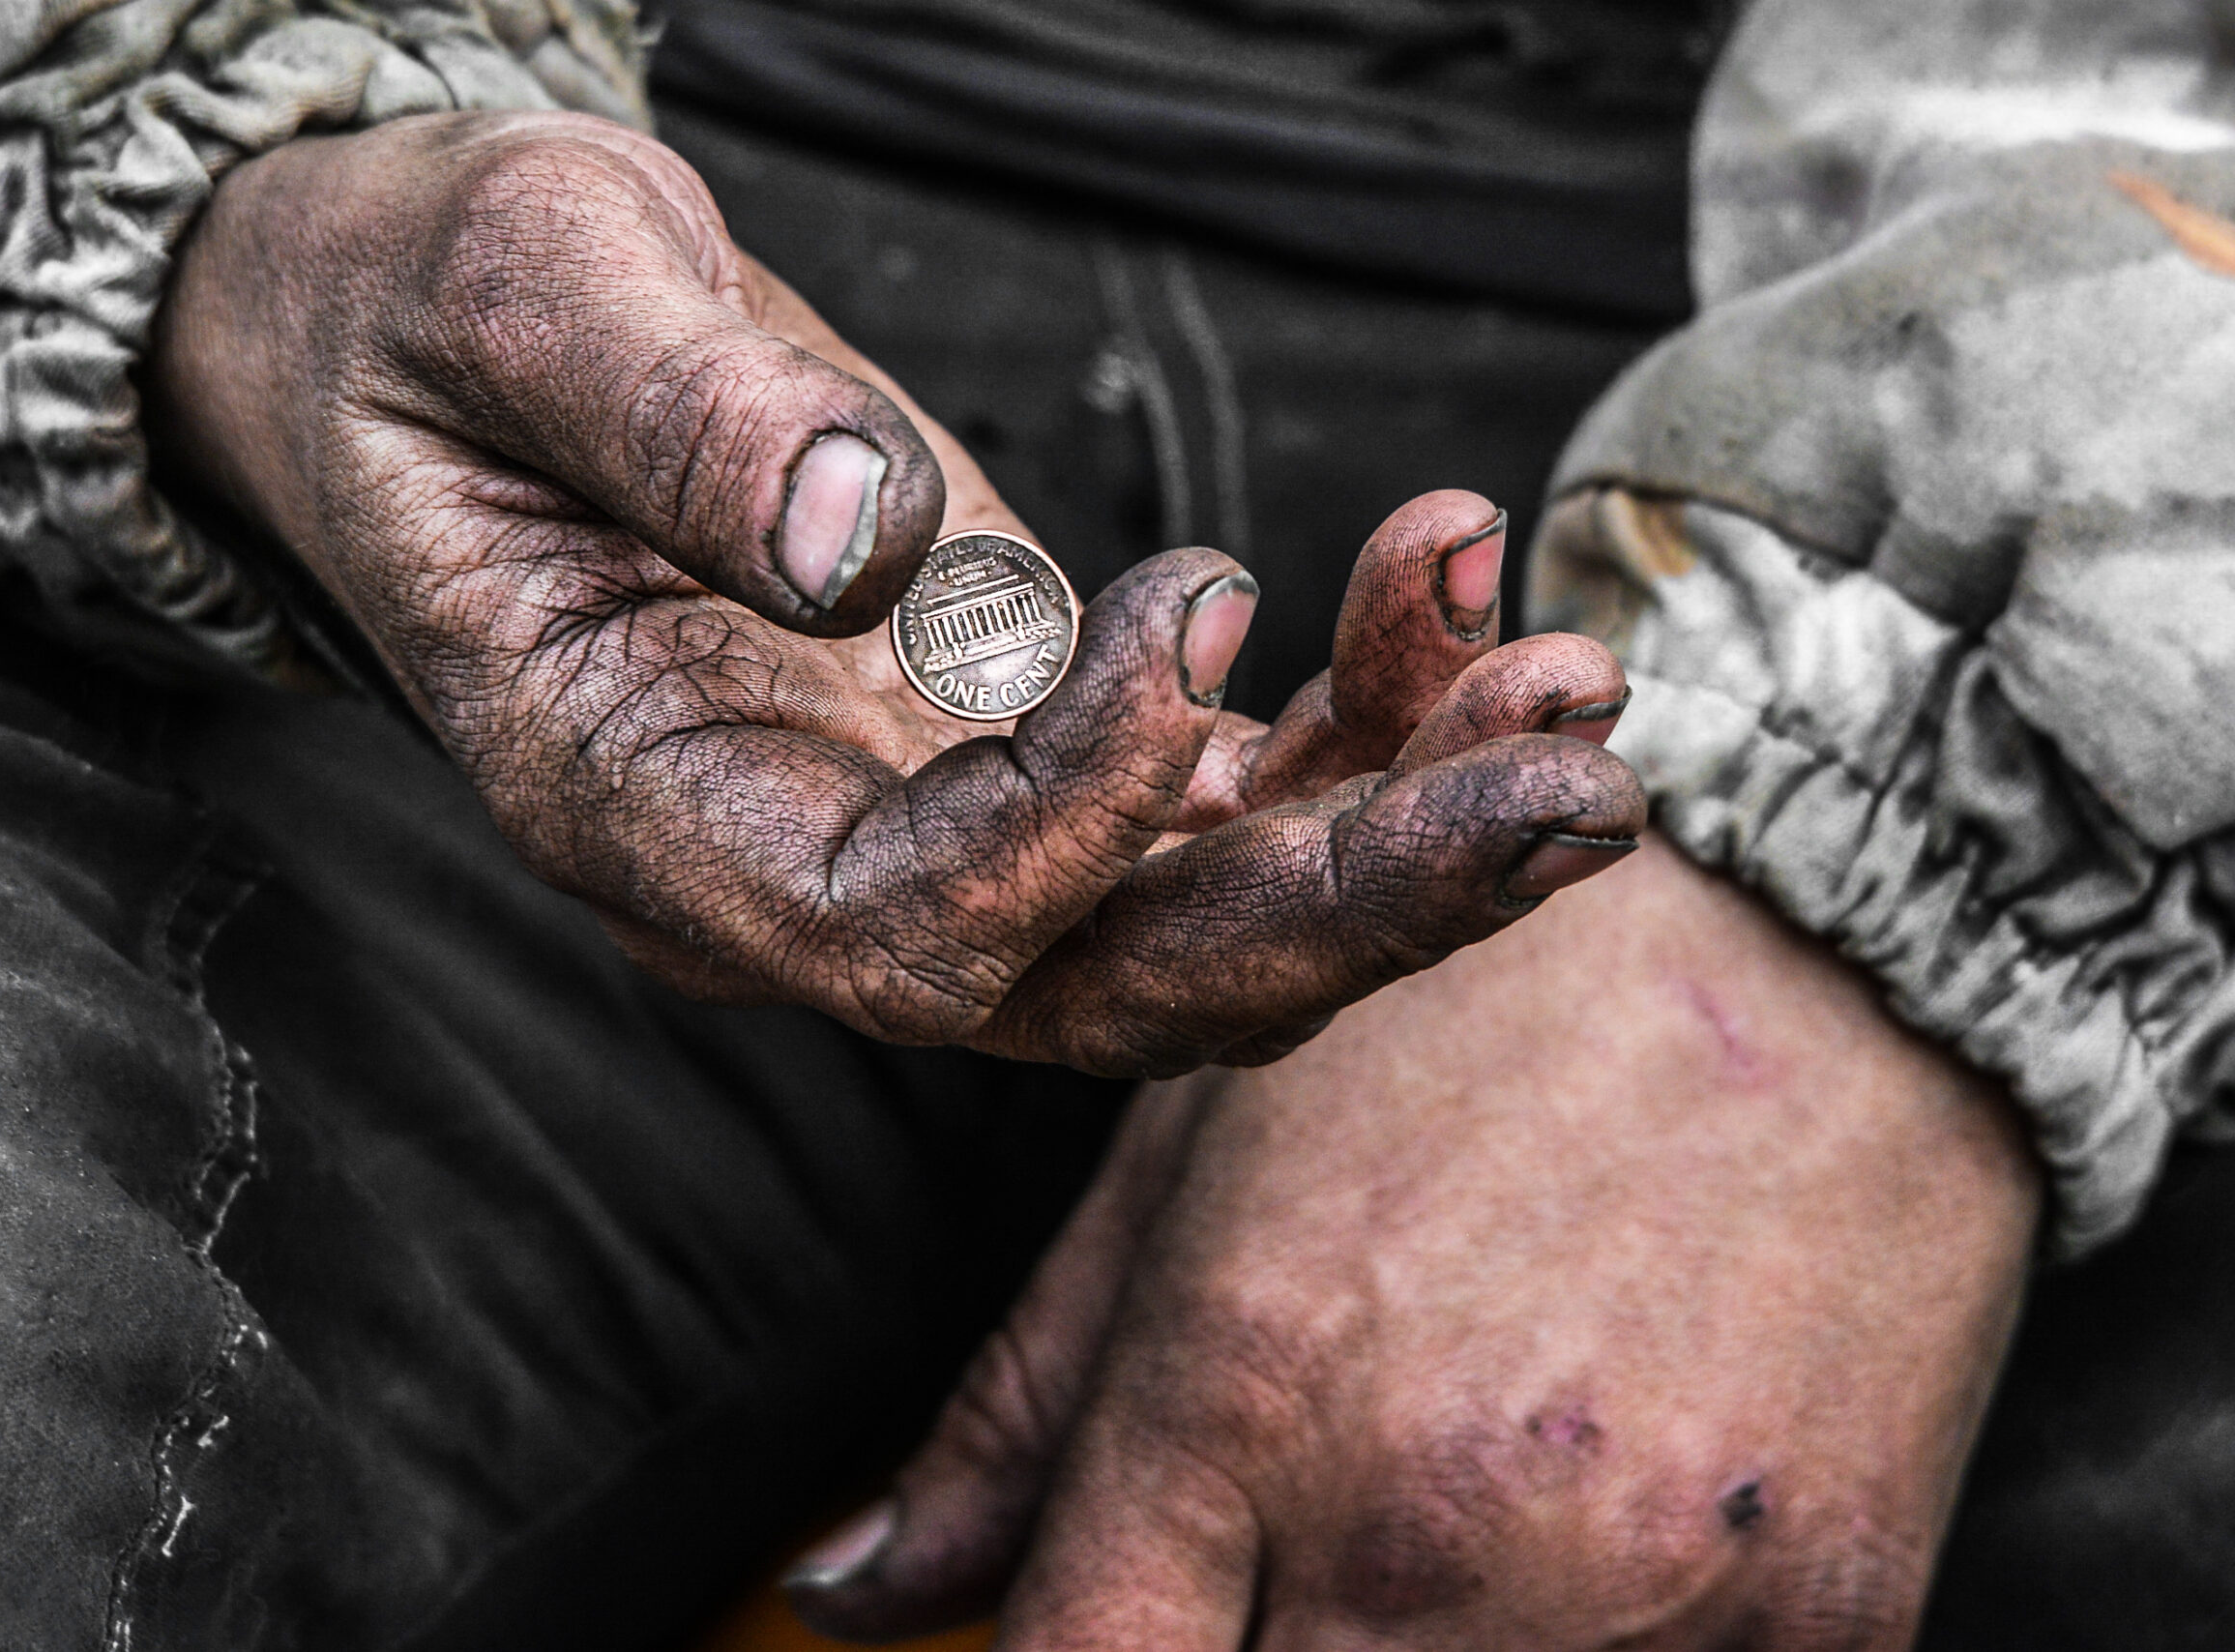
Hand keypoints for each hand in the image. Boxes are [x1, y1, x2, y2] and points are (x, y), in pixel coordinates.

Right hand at [147, 111, 1642, 1072]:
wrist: (447, 339)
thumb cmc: (443, 317)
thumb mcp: (523, 299)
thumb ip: (675, 422)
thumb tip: (863, 542)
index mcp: (656, 816)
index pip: (902, 934)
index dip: (1077, 819)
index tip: (1203, 595)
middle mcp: (808, 872)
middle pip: (1106, 989)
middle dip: (1349, 910)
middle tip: (1566, 791)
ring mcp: (928, 820)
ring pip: (1201, 918)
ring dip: (1408, 818)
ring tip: (1572, 678)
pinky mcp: (1020, 737)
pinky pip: (1221, 788)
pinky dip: (1363, 708)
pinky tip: (1451, 576)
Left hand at [789, 837, 2042, 1646]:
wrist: (1828, 933)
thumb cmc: (1468, 1026)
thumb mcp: (1200, 1157)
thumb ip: (1020, 1406)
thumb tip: (855, 1588)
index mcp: (1239, 1388)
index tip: (1102, 1636)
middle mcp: (1418, 1522)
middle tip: (1282, 1573)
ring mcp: (1631, 1596)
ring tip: (1442, 1542)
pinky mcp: (1823, 1622)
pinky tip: (1591, 1566)